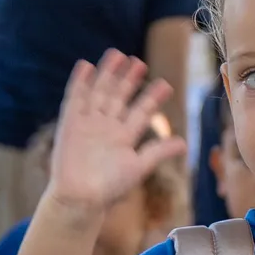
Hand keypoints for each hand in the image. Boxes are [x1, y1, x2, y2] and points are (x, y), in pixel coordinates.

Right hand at [44, 51, 186, 219]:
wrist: (80, 198)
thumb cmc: (109, 188)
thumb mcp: (138, 168)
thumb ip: (158, 152)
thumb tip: (184, 143)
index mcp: (125, 136)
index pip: (142, 111)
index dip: (152, 97)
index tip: (165, 84)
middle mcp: (108, 126)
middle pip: (120, 97)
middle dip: (129, 80)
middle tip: (140, 62)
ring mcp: (89, 123)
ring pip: (100, 92)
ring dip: (108, 74)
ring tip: (117, 55)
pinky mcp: (70, 124)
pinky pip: (75, 99)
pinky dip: (80, 83)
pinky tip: (86, 66)